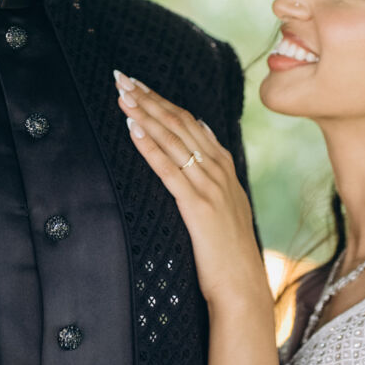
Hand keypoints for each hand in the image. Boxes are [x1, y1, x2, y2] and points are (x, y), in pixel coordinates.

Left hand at [113, 72, 267, 313]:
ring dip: (145, 114)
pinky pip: (168, 169)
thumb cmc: (229, 251)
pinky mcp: (197, 206)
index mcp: (224, 167)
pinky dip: (149, 146)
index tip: (139, 85)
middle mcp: (218, 170)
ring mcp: (209, 186)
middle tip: (122, 78)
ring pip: (173, 140)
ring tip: (123, 95)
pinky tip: (132, 129)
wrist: (242, 286)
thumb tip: (204, 131)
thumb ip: (216, 169)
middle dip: (149, 98)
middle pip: (179, 123)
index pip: (190, 122)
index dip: (163, 101)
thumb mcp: (227, 202)